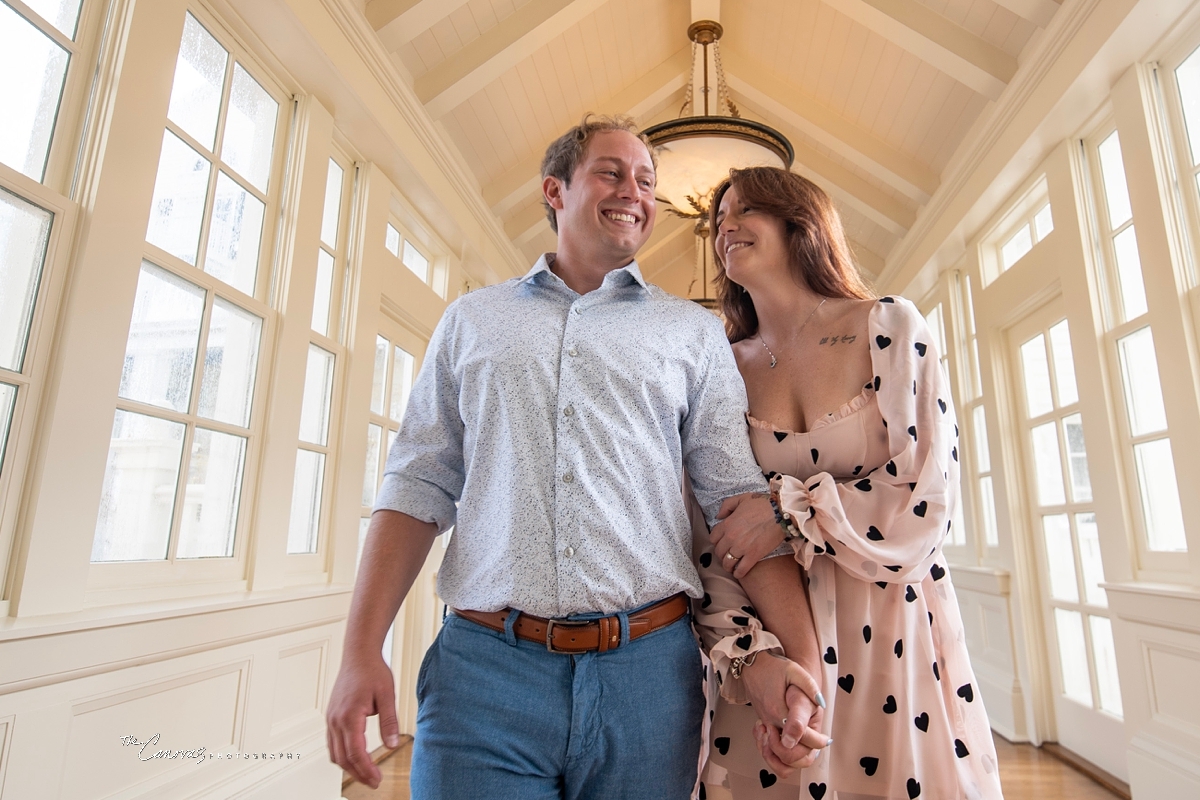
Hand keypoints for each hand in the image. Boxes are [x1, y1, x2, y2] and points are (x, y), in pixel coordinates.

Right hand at [326, 652, 400, 788]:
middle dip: (358, 774)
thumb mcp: (387, 695)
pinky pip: (332, 743)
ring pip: (334, 753)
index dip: (366, 770)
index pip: (356, 753)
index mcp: (349, 716)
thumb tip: (391, 745)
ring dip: (349, 767)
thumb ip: (389, 722)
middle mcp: (336, 720)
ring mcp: (331, 718)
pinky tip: (354, 758)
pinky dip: (342, 755)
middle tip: (374, 782)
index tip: (378, 779)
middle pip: (343, 758)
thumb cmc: (372, 671)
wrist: (358, 655)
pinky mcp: (331, 716)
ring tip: (366, 774)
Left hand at [711, 493, 784, 578]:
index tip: (721, 543)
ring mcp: (742, 548)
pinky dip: (738, 573)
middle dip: (721, 554)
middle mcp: (731, 537)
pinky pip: (741, 570)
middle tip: (726, 555)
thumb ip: (727, 505)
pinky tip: (739, 573)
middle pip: (719, 552)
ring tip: (731, 566)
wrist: (781, 513)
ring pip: (727, 562)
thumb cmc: (763, 504)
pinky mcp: (753, 556)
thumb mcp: (741, 499)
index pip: (713, 538)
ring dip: (728, 566)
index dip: (716, 541)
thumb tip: (719, 516)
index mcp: (727, 524)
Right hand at [741, 653, 827, 776]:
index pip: (799, 738)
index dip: (816, 742)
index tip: (827, 739)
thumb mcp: (794, 670)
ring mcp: (764, 724)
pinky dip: (779, 752)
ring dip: (791, 757)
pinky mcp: (761, 723)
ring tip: (806, 746)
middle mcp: (770, 722)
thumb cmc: (774, 666)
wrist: (751, 663)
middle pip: (787, 753)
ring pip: (775, 755)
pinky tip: (792, 742)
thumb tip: (821, 704)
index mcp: (779, 711)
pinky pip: (769, 748)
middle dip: (804, 754)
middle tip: (817, 743)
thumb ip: (809, 687)